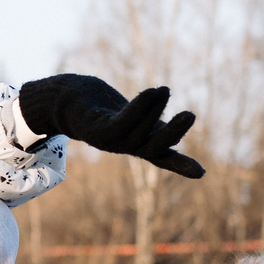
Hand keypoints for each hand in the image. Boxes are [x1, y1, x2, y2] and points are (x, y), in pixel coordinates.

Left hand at [16, 74, 203, 177]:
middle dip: (173, 133)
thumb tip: (174, 126)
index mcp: (135, 143)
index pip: (162, 157)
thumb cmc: (99, 107)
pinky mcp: (95, 130)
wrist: (61, 99)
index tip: (201, 173)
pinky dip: (138, 109)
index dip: (181, 165)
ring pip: (137, 131)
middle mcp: (123, 146)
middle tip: (191, 114)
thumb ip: (150, 123)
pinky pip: (120, 122)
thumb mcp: (128, 115)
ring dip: (153, 110)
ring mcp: (108, 141)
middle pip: (152, 147)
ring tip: (165, 90)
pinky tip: (151, 93)